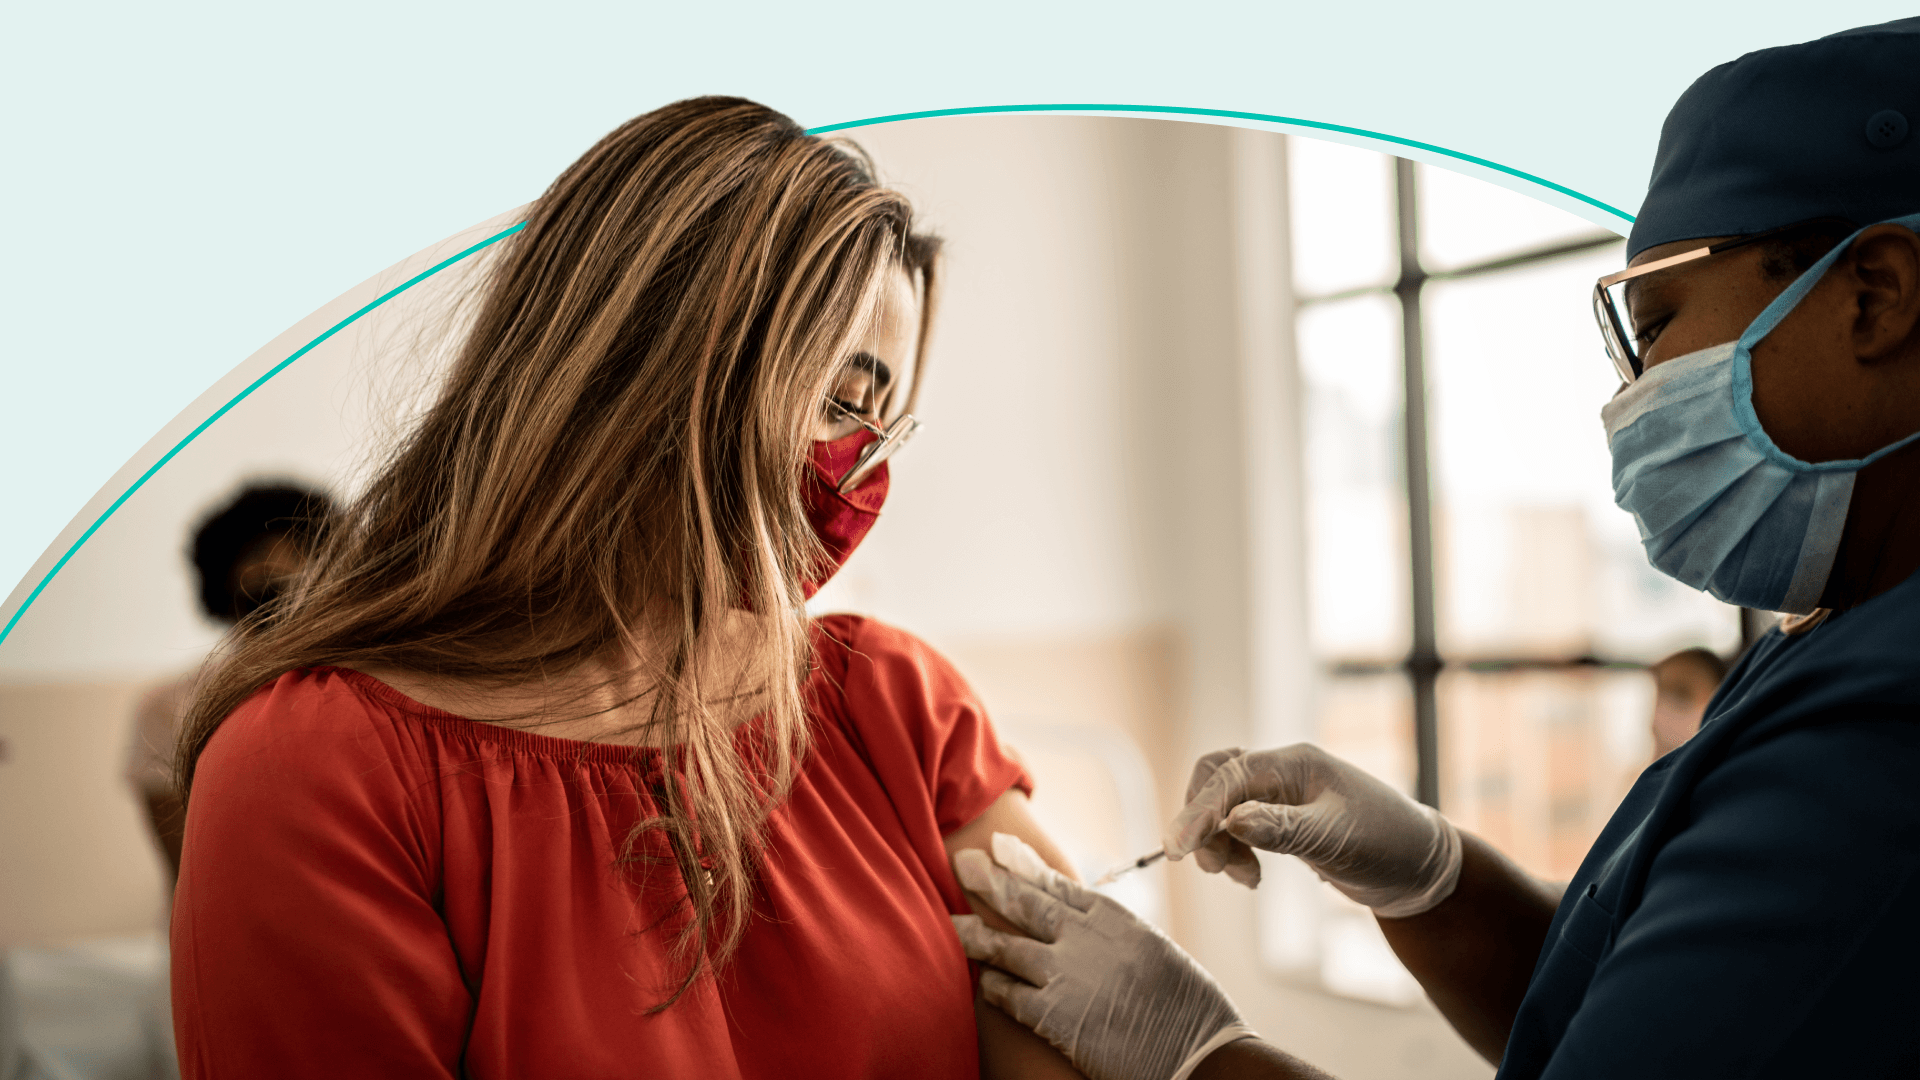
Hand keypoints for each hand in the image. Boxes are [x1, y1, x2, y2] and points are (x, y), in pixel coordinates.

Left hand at [952, 833, 1256, 1079]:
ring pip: (1008, 947)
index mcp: (1116, 920)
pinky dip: (994, 986)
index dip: (1026, 866)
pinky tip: (982, 981)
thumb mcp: (1155, 954)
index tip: (1001, 849)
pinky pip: (1010, 995)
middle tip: (963, 863)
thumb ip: (1116, 937)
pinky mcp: (1056, 1015)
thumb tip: (1087, 927)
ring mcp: (1068, 974)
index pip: (1060, 885)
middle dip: (992, 882)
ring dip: (976, 935)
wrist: (1199, 1055)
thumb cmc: (1188, 1011)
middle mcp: (1088, 938)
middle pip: (1028, 904)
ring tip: (951, 925)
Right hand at [1163, 745, 1461, 917]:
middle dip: (1202, 822)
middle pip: (1216, 781)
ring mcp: (1282, 794)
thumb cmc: (1387, 844)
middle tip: (1212, 867)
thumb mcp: (1334, 839)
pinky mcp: (1284, 818)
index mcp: (1294, 763)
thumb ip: (1281, 828)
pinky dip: (1234, 849)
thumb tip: (1231, 821)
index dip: (1198, 812)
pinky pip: (1239, 824)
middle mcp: (1283, 771)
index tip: (1178, 849)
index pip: (1229, 778)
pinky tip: (1250, 876)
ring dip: (1218, 841)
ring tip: (1241, 878)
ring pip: (1223, 803)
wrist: (1420, 869)